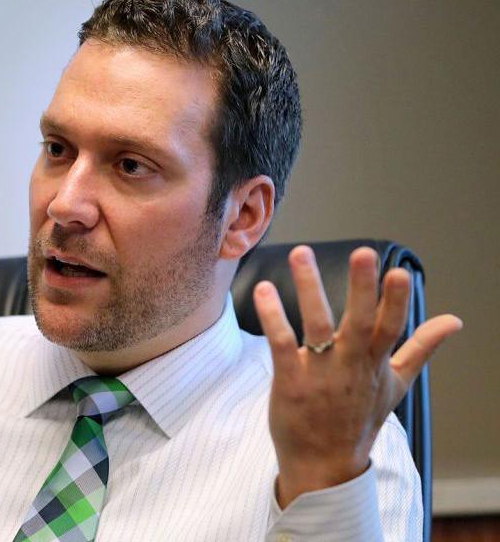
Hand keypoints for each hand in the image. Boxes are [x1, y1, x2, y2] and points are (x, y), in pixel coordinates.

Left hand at [253, 245, 461, 507]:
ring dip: (309, 288)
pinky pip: (282, 345)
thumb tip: (454, 321)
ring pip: (317, 325)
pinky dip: (273, 318)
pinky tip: (265, 291)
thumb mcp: (396, 384)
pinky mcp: (290, 381)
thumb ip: (421, 348)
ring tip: (301, 254)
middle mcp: (350, 366)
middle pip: (360, 322)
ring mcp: (320, 374)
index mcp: (375, 363)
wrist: (325, 465)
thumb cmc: (359, 420)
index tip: (400, 272)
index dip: (397, 301)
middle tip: (363, 253)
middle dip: (362, 288)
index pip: (391, 327)